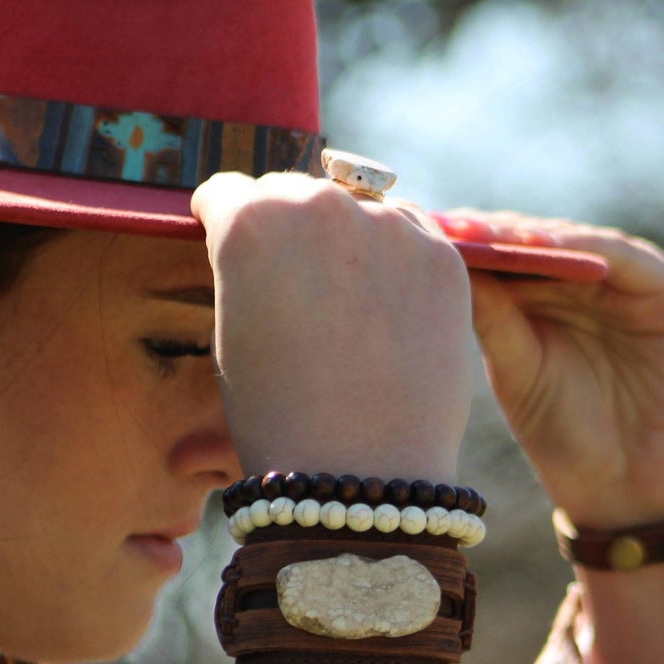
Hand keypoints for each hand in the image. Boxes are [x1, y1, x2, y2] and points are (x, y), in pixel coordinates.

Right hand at [191, 172, 473, 480]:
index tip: (227, 245)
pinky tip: (383, 312)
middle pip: (293, 191)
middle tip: (290, 284)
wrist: (358, 472)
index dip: (220, 223)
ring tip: (344, 305)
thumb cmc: (276, 413)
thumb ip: (246, 269)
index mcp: (251, 220)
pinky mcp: (443, 254)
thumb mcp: (232, 331)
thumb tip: (270, 248)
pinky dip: (393, 258)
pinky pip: (409, 234)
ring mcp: (389, 225)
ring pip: (357, 206)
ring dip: (344, 238)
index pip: (227, 192)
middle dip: (285, 227)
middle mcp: (320, 204)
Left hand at [441, 211, 663, 526]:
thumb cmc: (564, 435)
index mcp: (533, 300)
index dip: (457, 244)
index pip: (493, 257)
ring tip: (488, 233)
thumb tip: (442, 262)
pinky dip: (587, 248)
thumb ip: (490, 316)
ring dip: (530, 234)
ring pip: (571, 241)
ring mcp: (623, 283)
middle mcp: (577, 284)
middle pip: (527, 240)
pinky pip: (624, 258)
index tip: (413, 235)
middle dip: (486, 232)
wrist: (631, 488)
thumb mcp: (516, 368)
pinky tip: (546, 246)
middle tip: (445, 224)